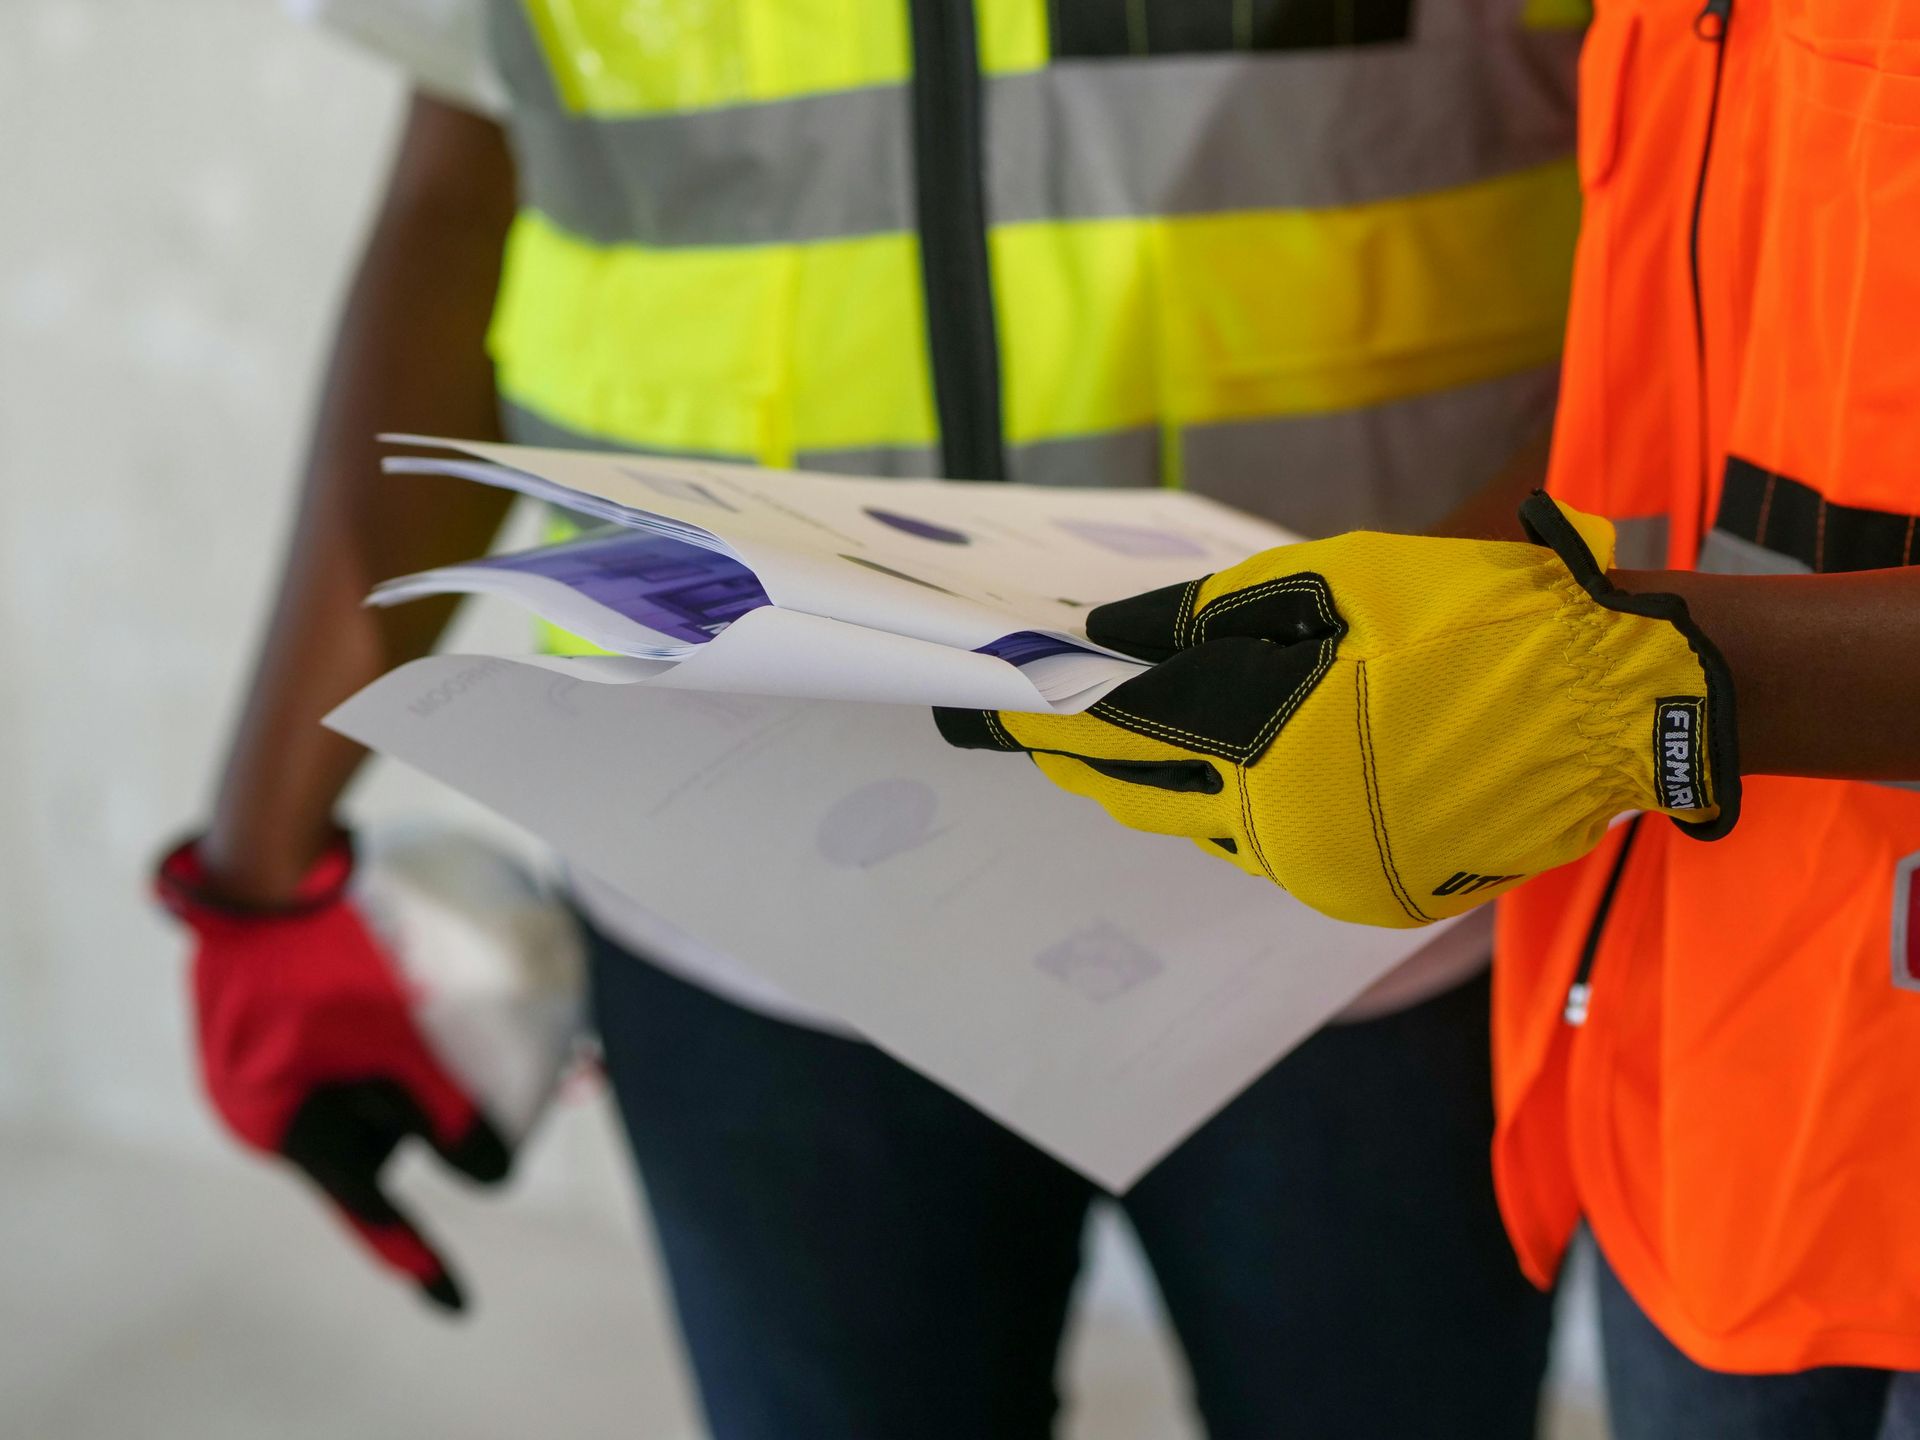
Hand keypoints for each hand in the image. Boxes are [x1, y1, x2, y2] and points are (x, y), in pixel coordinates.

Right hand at [155, 832, 510, 1311]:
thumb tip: (493, 1177)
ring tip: (508, 1058)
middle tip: (512, 1124)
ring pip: (374, 1098)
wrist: (263, 851)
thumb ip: (444, 1109)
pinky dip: (409, 1050)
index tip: (457, 1305)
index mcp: (281, 1126)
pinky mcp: (290, 1017)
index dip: (416, 1258)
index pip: (366, 1208)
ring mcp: (274, 1061)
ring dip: (433, 1090)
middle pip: (378, 1150)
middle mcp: (268, 1106)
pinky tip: (451, 1015)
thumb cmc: (323, 944)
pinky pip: (360, 1053)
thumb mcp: (391, 1035)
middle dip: (447, 1141)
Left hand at [937, 495, 1740, 927]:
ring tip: (1128, 747)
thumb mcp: (1336, 582)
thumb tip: (1113, 639)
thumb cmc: (1474, 619)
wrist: (1612, 702)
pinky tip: (1233, 774)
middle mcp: (1280, 826)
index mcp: (1266, 745)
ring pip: (1204, 830)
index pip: (1122, 736)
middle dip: (1089, 762)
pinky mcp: (1368, 894)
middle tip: (1042, 735)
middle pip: (1144, 796)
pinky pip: (1269, 851)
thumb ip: (1211, 616)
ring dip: (1164, 786)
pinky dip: (1235, 811)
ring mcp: (1325, 870)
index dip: (1050, 723)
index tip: (991, 714)